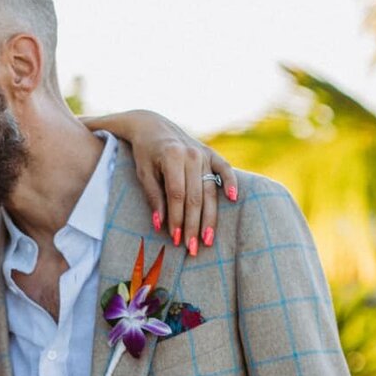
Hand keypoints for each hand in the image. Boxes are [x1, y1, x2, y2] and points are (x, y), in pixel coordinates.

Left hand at [80, 109, 237, 254]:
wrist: (153, 126)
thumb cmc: (145, 153)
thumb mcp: (143, 173)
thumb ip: (153, 197)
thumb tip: (159, 225)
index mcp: (172, 157)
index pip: (177, 195)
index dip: (177, 219)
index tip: (176, 240)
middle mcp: (191, 154)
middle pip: (195, 197)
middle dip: (194, 225)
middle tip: (192, 249)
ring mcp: (204, 153)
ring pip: (210, 190)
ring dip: (210, 217)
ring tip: (207, 240)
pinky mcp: (212, 154)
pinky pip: (225, 169)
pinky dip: (230, 183)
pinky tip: (232, 199)